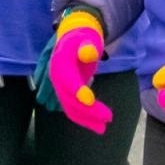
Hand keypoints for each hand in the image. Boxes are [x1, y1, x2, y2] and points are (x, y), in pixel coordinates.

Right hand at [44, 10, 110, 132]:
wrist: (74, 37)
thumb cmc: (84, 36)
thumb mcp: (88, 37)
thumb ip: (88, 45)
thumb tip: (89, 52)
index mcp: (60, 62)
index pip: (67, 79)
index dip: (77, 90)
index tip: (90, 100)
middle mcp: (56, 76)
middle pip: (69, 97)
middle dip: (87, 110)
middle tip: (108, 117)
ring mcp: (60, 86)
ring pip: (70, 107)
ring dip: (86, 119)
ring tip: (103, 127)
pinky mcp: (66, 92)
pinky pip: (72, 109)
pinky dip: (83, 118)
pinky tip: (97, 125)